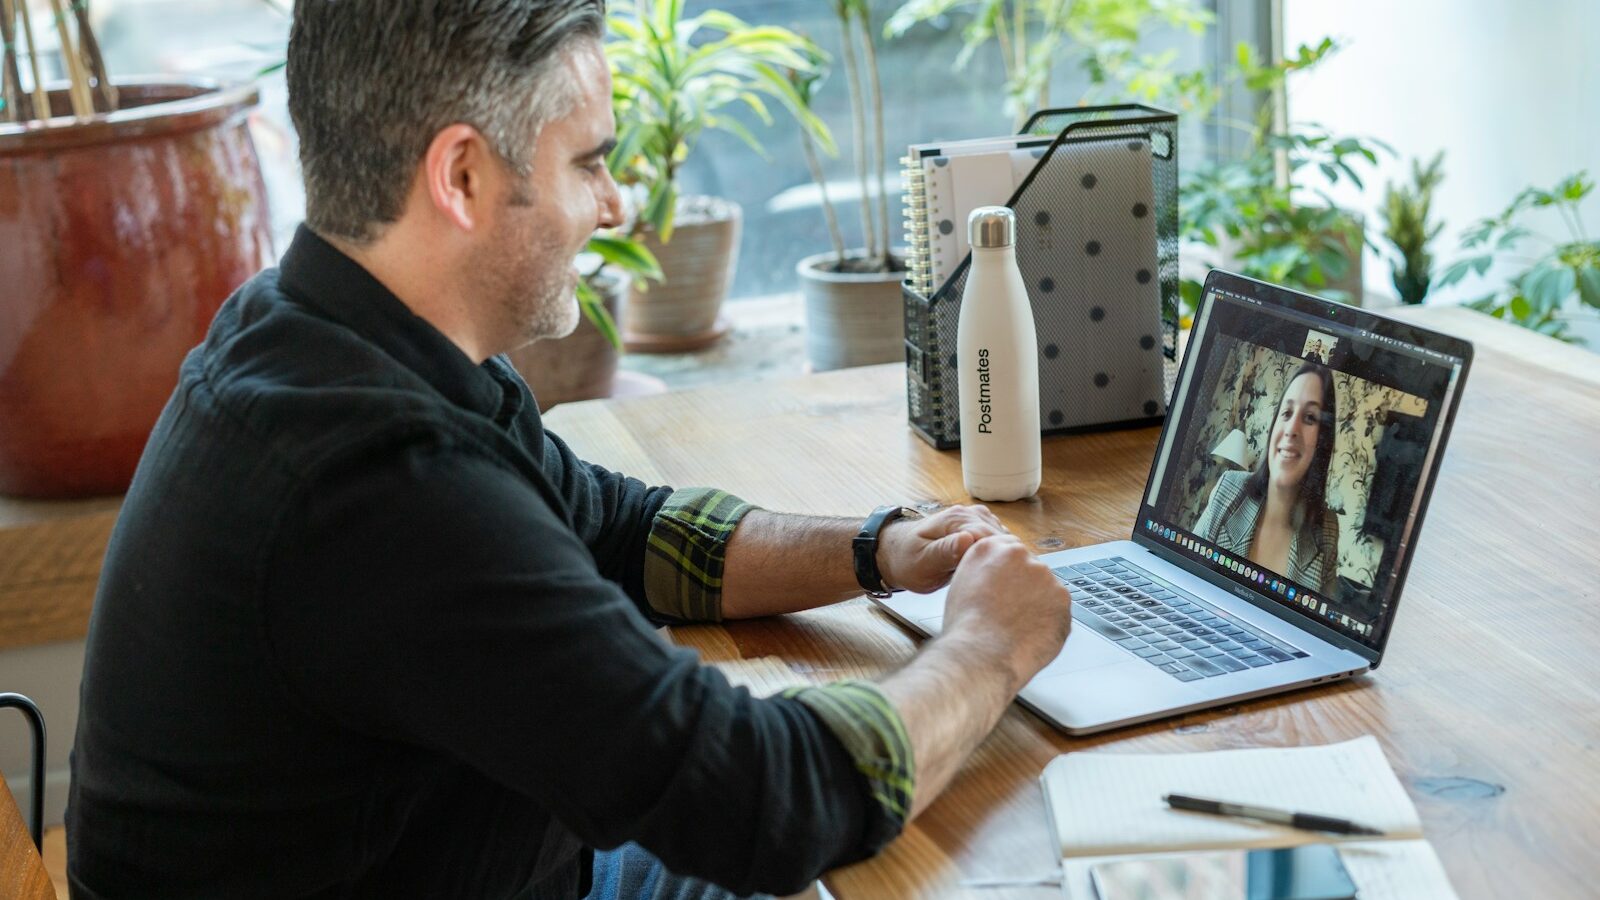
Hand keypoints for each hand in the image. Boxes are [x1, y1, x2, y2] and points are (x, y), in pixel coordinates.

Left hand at [877, 504, 1007, 593]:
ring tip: (999, 580)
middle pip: (1001, 537)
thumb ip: (945, 551)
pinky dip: (999, 555)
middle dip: (1004, 560)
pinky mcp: (977, 529)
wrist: (896, 554)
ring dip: (1004, 557)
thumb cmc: (906, 560)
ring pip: (1003, 539)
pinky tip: (994, 571)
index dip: (999, 560)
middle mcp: (968, 514)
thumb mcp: (923, 562)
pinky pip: (997, 541)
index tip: (1001, 580)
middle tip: (1002, 585)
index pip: (991, 537)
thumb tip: (968, 540)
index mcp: (956, 519)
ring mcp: (974, 520)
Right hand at [938, 534, 1071, 692]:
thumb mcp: (961, 585)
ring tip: (1018, 628)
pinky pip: (1058, 609)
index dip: (1009, 574)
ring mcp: (1044, 575)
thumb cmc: (966, 628)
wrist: (981, 653)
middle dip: (1025, 588)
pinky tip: (1031, 634)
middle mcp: (1020, 555)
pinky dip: (1050, 622)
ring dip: (1038, 604)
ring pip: (1046, 589)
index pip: (1009, 551)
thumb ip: (983, 571)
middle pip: (1030, 568)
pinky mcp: (1062, 597)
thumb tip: (997, 576)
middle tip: (1011, 613)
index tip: (1008, 589)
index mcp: (990, 548)